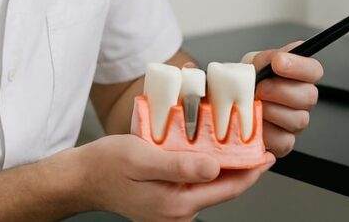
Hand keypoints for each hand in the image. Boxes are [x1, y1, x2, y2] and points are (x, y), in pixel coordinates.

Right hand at [72, 133, 274, 221]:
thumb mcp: (143, 158)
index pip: (228, 188)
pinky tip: (208, 146)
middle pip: (223, 187)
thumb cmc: (106, 166)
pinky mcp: (167, 198)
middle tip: (256, 139)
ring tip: (236, 138)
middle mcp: (178, 211)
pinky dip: (205, 163)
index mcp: (176, 204)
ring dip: (223, 161)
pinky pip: (195, 181)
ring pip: (210, 182)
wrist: (81, 178)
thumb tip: (215, 168)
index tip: (267, 152)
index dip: (252, 169)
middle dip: (241, 163)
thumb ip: (180, 165)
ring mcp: (173, 207)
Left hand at [243, 42, 323, 156]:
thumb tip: (279, 58)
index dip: (299, 66)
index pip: (314, 70)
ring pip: (298, 119)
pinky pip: (284, 140)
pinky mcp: (285, 143)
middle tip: (260, 87)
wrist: (228, 105)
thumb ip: (268, 59)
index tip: (278, 62)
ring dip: (271, 111)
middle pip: (309, 96)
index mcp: (299, 76)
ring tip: (254, 105)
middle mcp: (302, 99)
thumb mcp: (253, 63)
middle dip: (281, 90)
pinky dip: (266, 132)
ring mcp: (295, 122)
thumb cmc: (244, 83)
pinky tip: (254, 123)